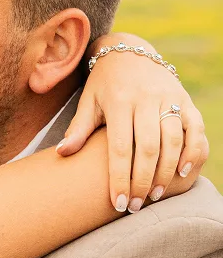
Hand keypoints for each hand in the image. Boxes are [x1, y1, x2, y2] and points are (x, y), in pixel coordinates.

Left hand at [57, 33, 207, 211]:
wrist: (130, 51)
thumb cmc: (104, 85)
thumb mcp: (88, 102)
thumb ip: (78, 128)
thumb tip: (62, 154)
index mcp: (119, 102)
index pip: (120, 148)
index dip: (120, 178)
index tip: (116, 204)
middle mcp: (146, 99)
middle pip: (147, 148)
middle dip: (141, 182)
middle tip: (134, 206)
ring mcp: (169, 98)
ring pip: (173, 140)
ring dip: (166, 172)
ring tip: (155, 196)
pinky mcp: (185, 99)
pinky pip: (195, 127)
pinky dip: (193, 150)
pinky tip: (184, 172)